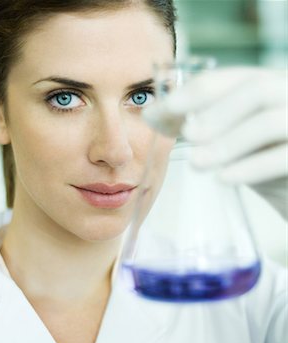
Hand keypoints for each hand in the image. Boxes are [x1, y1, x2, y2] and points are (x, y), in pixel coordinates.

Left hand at [144, 67, 286, 219]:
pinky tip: (224, 178)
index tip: (165, 108)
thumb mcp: (231, 139)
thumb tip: (153, 114)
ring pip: (269, 122)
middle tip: (187, 135)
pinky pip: (283, 157)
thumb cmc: (261, 163)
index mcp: (271, 87)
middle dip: (215, 113)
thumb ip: (201, 125)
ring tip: (197, 163)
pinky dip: (250, 168)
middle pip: (256, 90)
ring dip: (227, 142)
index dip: (196, 91)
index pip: (233, 78)